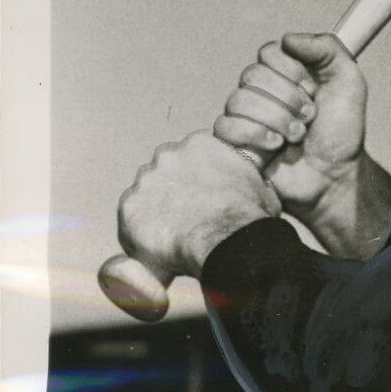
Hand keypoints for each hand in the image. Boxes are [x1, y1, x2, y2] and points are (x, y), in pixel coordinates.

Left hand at [118, 130, 279, 278]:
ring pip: (147, 195)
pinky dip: (144, 234)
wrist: (228, 241)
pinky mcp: (130, 206)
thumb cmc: (250, 217)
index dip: (197, 179)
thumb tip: (247, 186)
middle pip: (165, 172)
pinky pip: (133, 222)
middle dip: (174, 191)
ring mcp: (146, 179)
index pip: (192, 156)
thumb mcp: (261, 187)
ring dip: (157, 211)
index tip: (205, 198)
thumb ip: (245, 178)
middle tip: (191, 219)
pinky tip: (164, 248)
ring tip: (178, 237)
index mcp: (201, 143)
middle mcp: (168, 155)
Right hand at [213, 33, 390, 257]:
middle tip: (309, 117)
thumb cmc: (341, 132)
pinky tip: (274, 146)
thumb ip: (326, 49)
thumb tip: (288, 39)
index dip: (292, 71)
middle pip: (252, 75)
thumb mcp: (349, 82)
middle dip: (288, 99)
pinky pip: (225, 126)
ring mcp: (246, 116)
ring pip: (238, 100)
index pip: (269, 52)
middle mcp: (262, 91)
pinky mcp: (235, 142)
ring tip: (297, 136)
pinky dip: (253, 135)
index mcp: (285, 72)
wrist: (334, 175)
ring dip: (276, 120)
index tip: (313, 89)